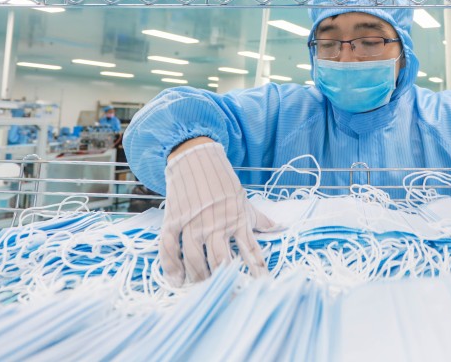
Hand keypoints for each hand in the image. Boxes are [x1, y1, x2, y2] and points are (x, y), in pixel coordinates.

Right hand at [160, 142, 275, 284]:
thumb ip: (259, 218)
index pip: (250, 250)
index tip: (262, 286)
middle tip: (225, 293)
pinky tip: (176, 279)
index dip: (257, 270)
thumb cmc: (222, 180)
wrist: (196, 156)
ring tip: (201, 285)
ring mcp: (193, 222)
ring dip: (198, 275)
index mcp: (236, 219)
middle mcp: (215, 223)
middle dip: (223, 280)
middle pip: (220, 259)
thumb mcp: (243, 199)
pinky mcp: (174, 219)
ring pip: (195, 258)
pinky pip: (169, 247)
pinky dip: (171, 265)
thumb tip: (280, 227)